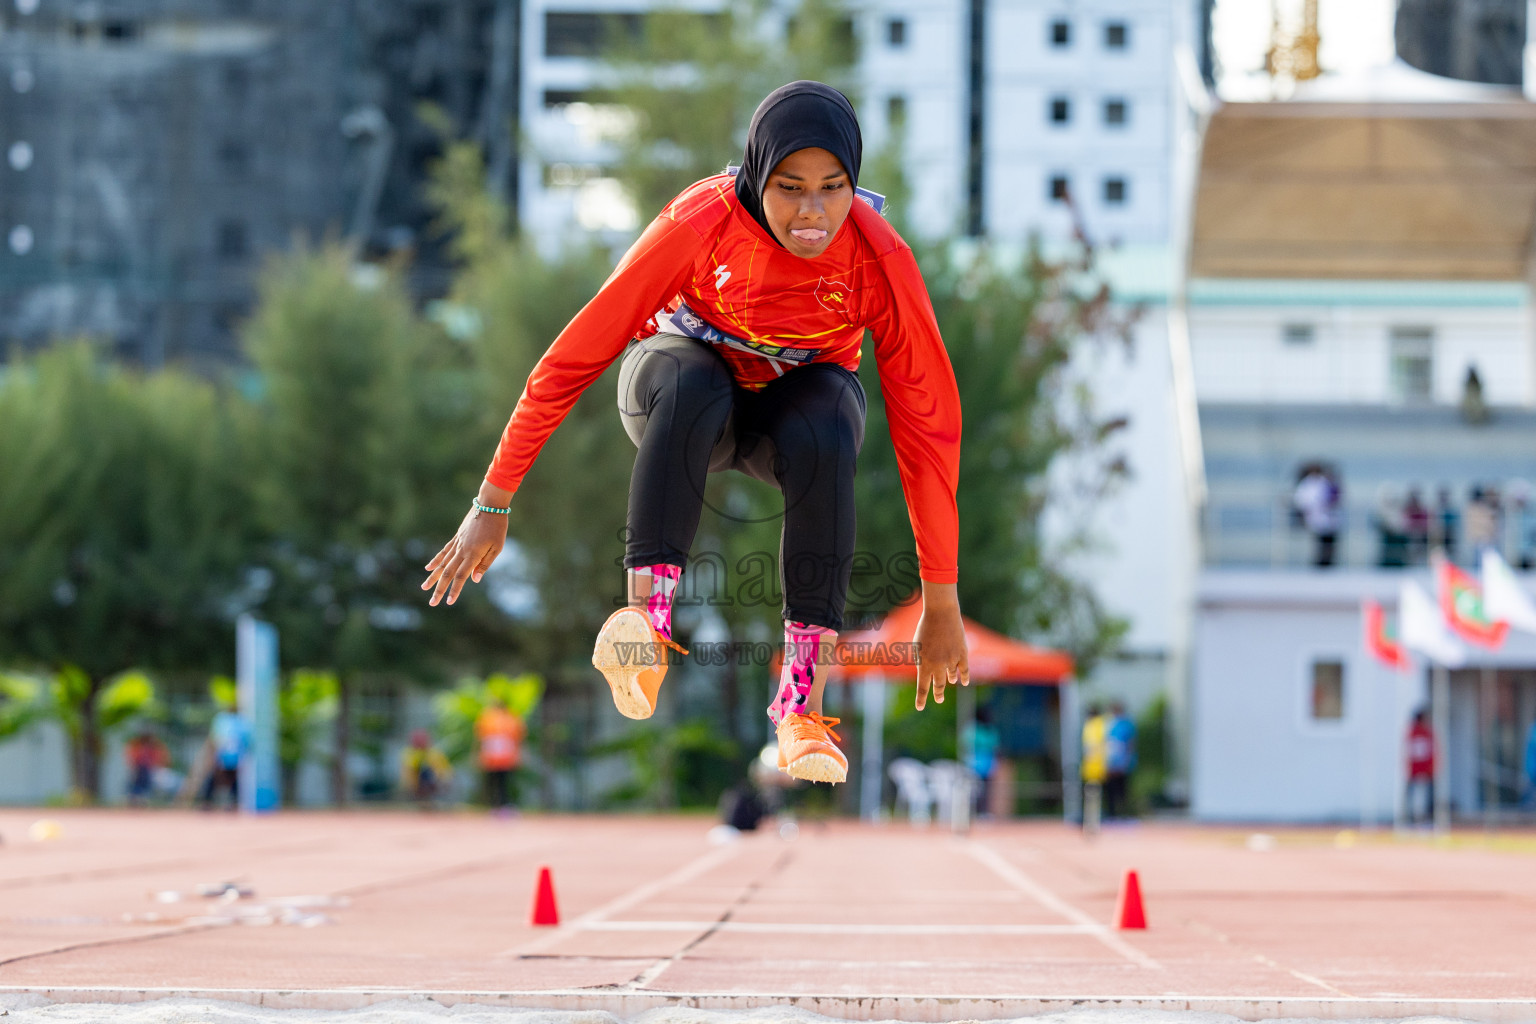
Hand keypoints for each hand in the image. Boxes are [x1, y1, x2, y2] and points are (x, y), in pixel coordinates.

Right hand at [422, 488, 511, 606]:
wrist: (489, 505)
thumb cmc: (497, 527)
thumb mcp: (497, 547)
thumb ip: (484, 564)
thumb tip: (474, 580)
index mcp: (473, 555)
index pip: (460, 577)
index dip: (454, 590)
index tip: (449, 602)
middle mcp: (462, 551)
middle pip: (447, 573)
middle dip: (439, 589)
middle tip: (432, 603)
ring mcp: (457, 544)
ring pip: (442, 564)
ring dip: (433, 577)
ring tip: (424, 588)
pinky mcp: (456, 538)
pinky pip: (443, 552)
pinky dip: (435, 561)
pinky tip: (428, 568)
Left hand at [913, 581, 968, 709]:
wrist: (941, 614)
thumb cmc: (925, 628)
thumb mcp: (917, 645)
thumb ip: (922, 661)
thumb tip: (928, 672)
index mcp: (924, 664)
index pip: (923, 687)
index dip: (921, 699)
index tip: (920, 707)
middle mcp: (938, 665)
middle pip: (938, 685)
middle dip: (938, 694)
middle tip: (939, 700)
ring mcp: (951, 661)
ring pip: (951, 676)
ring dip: (950, 679)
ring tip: (950, 681)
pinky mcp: (962, 654)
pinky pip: (964, 670)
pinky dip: (964, 677)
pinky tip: (963, 682)